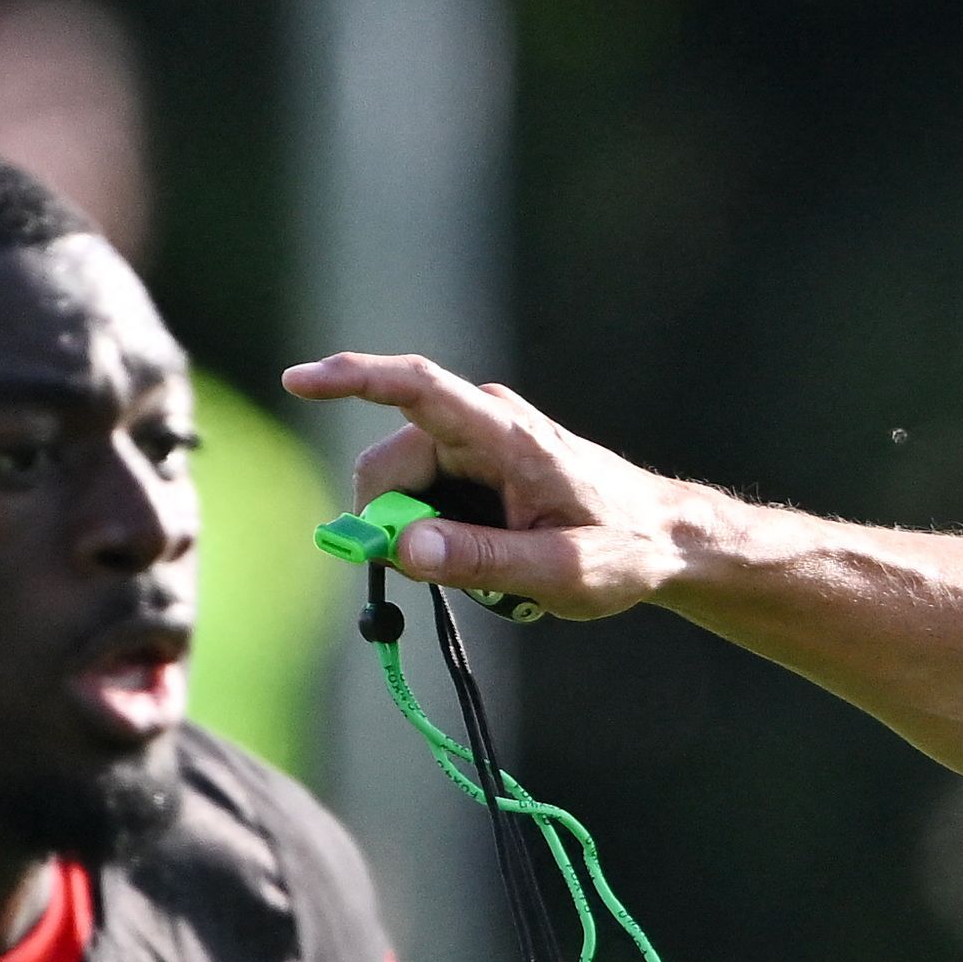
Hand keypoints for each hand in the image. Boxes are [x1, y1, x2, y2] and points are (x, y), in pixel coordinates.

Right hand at [279, 352, 694, 618]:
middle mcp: (482, 424)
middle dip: (391, 528)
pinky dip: (437, 539)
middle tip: (430, 582)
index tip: (297, 381)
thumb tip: (401, 550)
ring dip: (424, 540)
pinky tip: (487, 557)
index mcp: (505, 434)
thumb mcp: (559, 571)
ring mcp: (475, 443)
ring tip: (492, 570)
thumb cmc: (622, 549)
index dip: (352, 379)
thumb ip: (480, 560)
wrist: (665, 538)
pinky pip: (423, 503)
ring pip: (402, 493)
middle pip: (390, 468)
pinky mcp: (472, 467)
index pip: (417, 387)